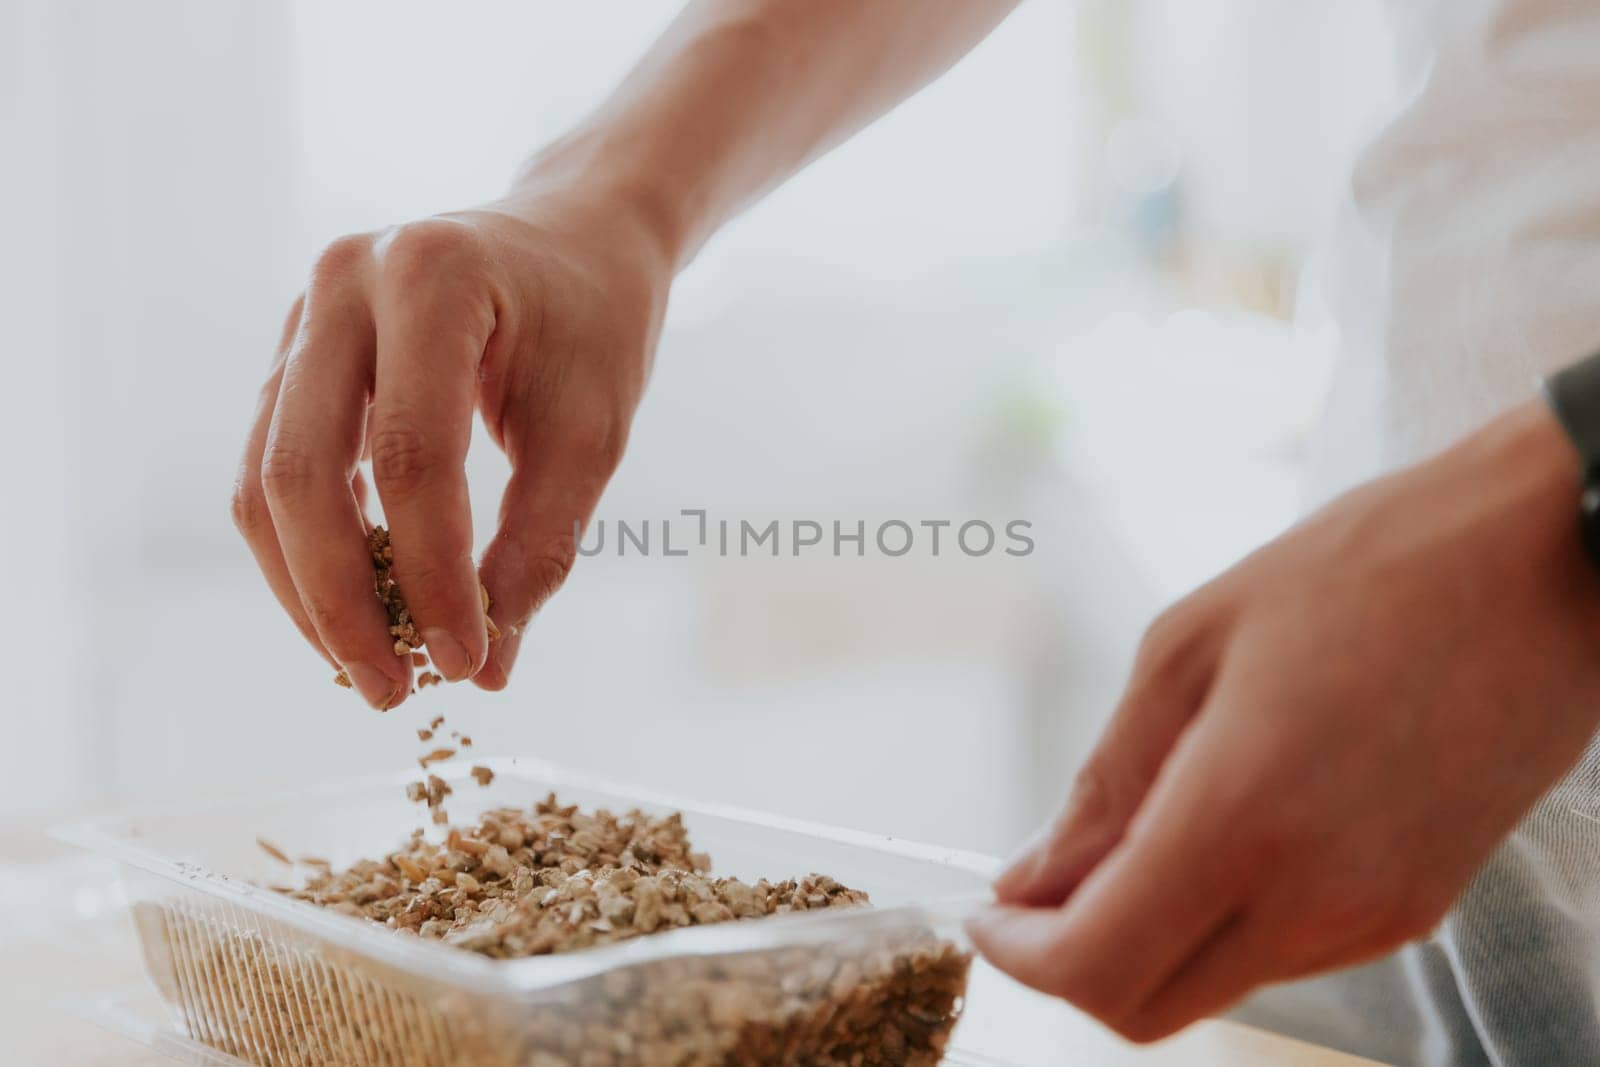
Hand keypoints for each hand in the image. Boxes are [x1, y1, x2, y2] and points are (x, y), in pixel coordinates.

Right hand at [230, 181, 671, 708]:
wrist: (574, 236)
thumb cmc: (595, 327)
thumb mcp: (592, 434)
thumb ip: (539, 548)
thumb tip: (483, 671)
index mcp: (431, 277)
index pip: (412, 458)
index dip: (431, 576)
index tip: (463, 664)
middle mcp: (342, 282)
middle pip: (301, 472)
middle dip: (339, 600)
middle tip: (390, 693)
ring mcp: (303, 315)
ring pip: (265, 478)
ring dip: (306, 588)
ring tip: (368, 670)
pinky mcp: (294, 355)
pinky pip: (272, 466)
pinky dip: (305, 548)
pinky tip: (355, 609)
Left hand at [969, 400, 1599, 1040]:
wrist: (1546, 560)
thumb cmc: (1363, 572)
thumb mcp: (1191, 644)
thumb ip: (1105, 782)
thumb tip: (1035, 874)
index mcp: (1241, 821)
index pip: (1095, 964)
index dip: (1019, 955)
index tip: (985, 912)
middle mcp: (1313, 899)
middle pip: (1146, 1007)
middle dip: (1068, 962)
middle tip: (1036, 887)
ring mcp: (1374, 916)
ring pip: (1211, 984)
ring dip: (1141, 940)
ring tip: (1120, 841)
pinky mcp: (1414, 907)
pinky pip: (1280, 951)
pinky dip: (1215, 921)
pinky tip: (1203, 836)